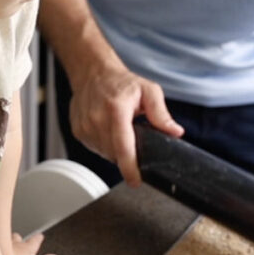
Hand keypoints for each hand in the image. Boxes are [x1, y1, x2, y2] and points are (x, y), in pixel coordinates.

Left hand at [5, 232, 57, 254]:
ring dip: (7, 240)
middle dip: (20, 239)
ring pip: (6, 239)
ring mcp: (2, 244)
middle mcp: (16, 243)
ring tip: (6, 243)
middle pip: (19, 238)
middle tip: (21, 240)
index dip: (38, 238)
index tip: (40, 236)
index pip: (36, 240)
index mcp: (27, 248)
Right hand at [69, 62, 183, 185]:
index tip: (136, 181)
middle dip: (128, 154)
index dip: (130, 168)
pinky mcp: (78, 131)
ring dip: (115, 150)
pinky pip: (95, 149)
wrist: (92, 73)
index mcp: (116, 110)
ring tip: (119, 129)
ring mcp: (85, 126)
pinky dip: (104, 145)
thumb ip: (161, 113)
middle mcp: (97, 119)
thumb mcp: (149, 91)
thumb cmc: (121, 82)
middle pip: (115, 154)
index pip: (123, 147)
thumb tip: (175, 132)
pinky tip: (107, 130)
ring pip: (105, 154)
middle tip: (133, 135)